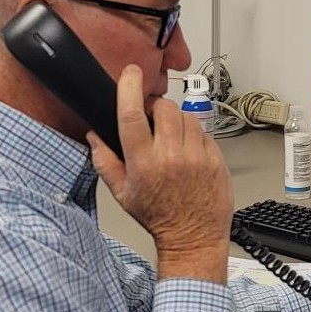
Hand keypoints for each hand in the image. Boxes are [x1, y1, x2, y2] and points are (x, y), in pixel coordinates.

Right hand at [88, 65, 233, 280]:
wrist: (193, 238)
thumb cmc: (158, 218)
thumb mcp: (122, 194)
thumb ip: (105, 162)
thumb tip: (94, 136)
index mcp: (143, 163)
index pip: (132, 113)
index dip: (130, 87)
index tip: (131, 73)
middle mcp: (171, 157)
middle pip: (164, 108)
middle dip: (157, 109)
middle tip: (154, 123)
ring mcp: (197, 158)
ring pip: (187, 117)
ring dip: (178, 123)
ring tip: (173, 143)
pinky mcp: (217, 161)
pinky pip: (205, 133)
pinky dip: (196, 138)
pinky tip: (190, 155)